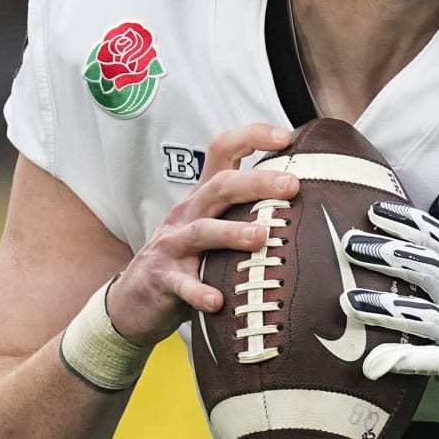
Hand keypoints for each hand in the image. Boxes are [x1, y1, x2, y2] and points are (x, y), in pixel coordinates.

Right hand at [106, 123, 299, 344]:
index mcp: (203, 197)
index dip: (251, 137)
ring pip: (203, 231)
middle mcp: (188, 213)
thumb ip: (246, 211)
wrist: (134, 298)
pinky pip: (182, 284)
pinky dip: (199, 292)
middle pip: (220, 186)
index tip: (285, 136)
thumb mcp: (212, 226)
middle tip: (290, 185)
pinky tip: (217, 301)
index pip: (223, 151)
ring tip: (262, 236)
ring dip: (233, 232)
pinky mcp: (163, 279)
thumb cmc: (186, 258)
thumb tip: (305, 201)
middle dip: (257, 182)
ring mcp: (173, 246)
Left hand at [340, 201, 438, 438]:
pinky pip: (429, 362)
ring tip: (347, 300)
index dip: (409, 224)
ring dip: (384, 306)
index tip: (377, 209)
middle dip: (388, 253)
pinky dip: (401, 360)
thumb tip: (409, 267)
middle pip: (426, 268)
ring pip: (422, 313)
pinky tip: (373, 363)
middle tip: (350, 243)